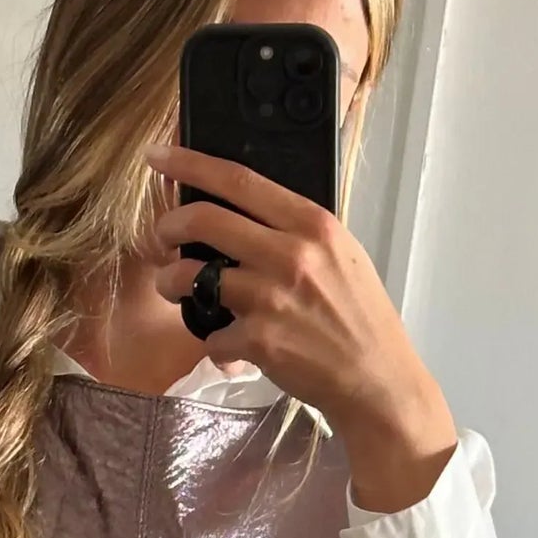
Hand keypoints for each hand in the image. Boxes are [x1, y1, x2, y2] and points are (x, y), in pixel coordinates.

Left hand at [142, 147, 459, 513]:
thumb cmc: (361, 318)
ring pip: (191, 277)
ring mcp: (271, 297)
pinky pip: (210, 335)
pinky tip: (232, 348)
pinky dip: (214, 344)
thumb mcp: (342, 257)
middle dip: (168, 227)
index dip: (191, 164)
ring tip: (179, 293)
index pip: (240, 180)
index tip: (160, 157)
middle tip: (161, 237)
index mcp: (313, 225)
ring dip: (172, 284)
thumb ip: (298, 232)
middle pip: (203, 220)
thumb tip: (247, 215)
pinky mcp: (258, 340)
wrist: (378, 380)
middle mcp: (290, 254)